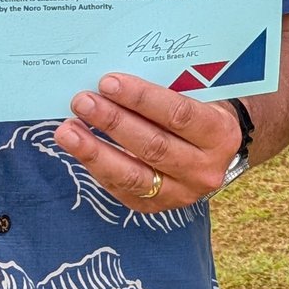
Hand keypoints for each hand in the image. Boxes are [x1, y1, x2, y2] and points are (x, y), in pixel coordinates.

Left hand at [54, 74, 242, 213]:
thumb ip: (168, 88)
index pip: (179, 115)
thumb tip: (114, 81)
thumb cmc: (199, 110)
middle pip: (154, 146)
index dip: (142, 99)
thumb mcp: (198, 95)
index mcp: (221, 135)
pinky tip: (78, 148)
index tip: (108, 82)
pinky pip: (121, 189)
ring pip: (133, 175)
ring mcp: (181, 193)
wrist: (213, 150)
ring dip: (96, 151)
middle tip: (83, 102)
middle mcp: (205, 169)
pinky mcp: (157, 207)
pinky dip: (97, 167)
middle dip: (113, 122)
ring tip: (68, 131)